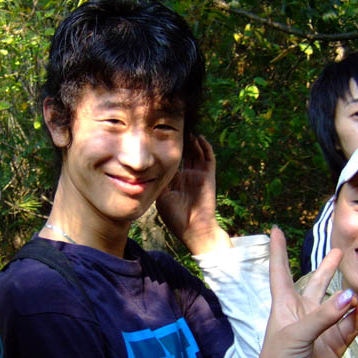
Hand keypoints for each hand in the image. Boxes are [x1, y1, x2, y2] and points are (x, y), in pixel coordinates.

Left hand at [156, 135, 230, 253]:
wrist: (194, 229)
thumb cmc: (176, 218)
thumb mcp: (161, 197)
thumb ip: (158, 182)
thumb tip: (149, 168)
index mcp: (175, 182)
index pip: (171, 161)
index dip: (166, 150)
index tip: (158, 137)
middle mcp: (187, 177)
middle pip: (185, 154)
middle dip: (180, 142)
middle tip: (174, 127)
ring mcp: (198, 176)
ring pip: (196, 153)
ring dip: (192, 141)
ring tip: (186, 128)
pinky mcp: (208, 176)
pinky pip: (209, 158)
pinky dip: (205, 147)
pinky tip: (199, 137)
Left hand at [251, 228, 357, 357]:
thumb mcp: (296, 333)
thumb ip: (324, 315)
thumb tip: (352, 295)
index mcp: (284, 307)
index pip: (280, 273)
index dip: (279, 253)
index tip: (275, 231)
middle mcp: (303, 314)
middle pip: (315, 284)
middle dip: (326, 269)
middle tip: (338, 251)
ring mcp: (322, 328)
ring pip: (340, 304)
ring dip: (350, 294)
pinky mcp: (337, 343)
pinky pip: (352, 323)